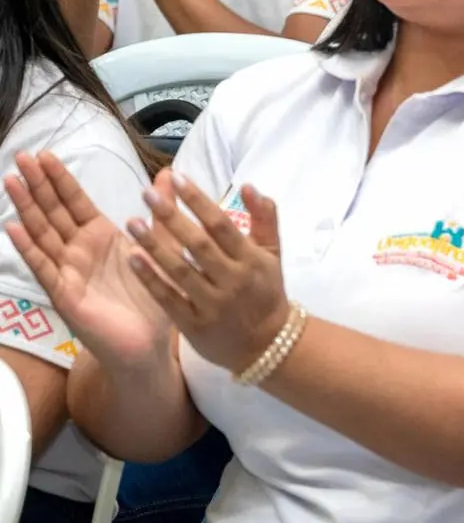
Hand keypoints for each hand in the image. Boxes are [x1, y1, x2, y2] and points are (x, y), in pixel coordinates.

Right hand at [4, 152, 173, 371]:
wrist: (149, 344)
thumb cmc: (150, 298)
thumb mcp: (160, 247)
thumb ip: (162, 211)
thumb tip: (168, 173)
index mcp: (99, 237)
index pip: (74, 202)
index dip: (59, 179)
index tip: (44, 153)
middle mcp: (78, 251)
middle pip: (54, 212)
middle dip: (37, 184)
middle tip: (21, 155)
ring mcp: (67, 271)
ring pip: (43, 234)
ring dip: (26, 208)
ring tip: (12, 181)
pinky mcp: (64, 294)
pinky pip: (44, 267)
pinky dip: (28, 248)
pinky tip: (13, 228)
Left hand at [126, 171, 291, 373]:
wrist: (267, 345)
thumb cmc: (265, 291)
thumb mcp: (273, 254)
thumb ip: (265, 218)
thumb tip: (248, 186)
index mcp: (251, 260)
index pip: (222, 225)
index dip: (199, 201)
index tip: (177, 178)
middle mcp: (232, 280)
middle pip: (198, 245)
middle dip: (172, 218)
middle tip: (147, 194)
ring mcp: (212, 304)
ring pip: (180, 271)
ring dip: (154, 245)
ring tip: (131, 222)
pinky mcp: (194, 325)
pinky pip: (168, 299)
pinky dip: (150, 279)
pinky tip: (131, 259)